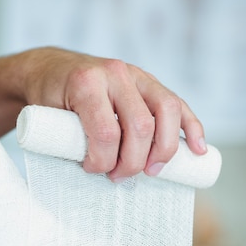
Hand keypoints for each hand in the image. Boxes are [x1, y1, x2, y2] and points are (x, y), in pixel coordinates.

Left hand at [20, 47, 206, 181]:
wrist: (49, 69)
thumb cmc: (47, 98)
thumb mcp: (47, 118)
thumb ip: (67, 141)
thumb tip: (94, 176)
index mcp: (86, 82)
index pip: (106, 132)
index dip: (101, 161)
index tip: (91, 169)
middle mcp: (115, 74)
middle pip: (140, 126)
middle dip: (133, 162)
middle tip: (117, 176)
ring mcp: (136, 74)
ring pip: (167, 111)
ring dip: (165, 148)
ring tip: (152, 170)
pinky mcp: (148, 81)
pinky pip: (177, 103)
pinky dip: (192, 127)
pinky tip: (198, 149)